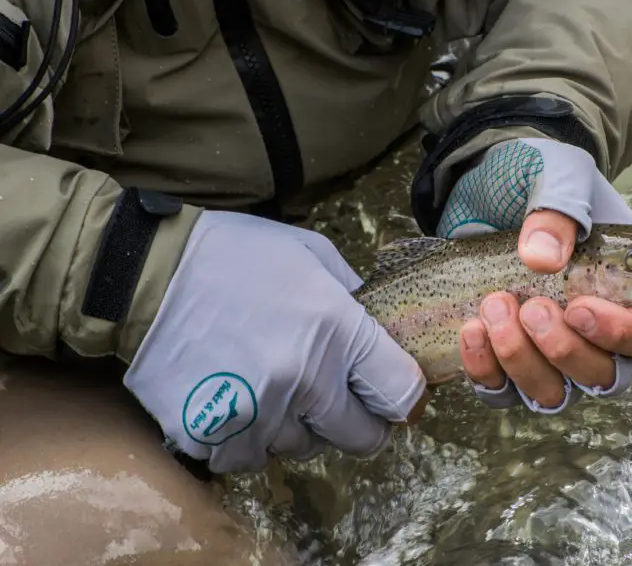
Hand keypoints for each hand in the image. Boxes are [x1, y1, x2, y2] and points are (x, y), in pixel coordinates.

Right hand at [123, 211, 426, 472]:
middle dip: (358, 422)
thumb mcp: (310, 254)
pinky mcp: (211, 435)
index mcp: (338, 330)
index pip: (400, 392)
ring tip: (272, 385)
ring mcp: (257, 412)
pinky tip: (235, 400)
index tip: (391, 394)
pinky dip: (246, 440)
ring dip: (296, 426)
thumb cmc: (234, 255)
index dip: (403, 396)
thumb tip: (380, 328)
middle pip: (362, 438)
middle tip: (338, 401)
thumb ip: (352, 294)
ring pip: (302, 448)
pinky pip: (248, 459)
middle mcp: (305, 379)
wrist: (146, 273)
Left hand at [437, 138, 631, 412]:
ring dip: (521, 360)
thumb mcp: (556, 174)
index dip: (625, 336)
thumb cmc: (540, 178)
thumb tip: (543, 258)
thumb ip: (559, 210)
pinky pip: (500, 391)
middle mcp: (598, 335)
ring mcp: (550, 354)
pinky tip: (471, 329)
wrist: (486, 184)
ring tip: (495, 306)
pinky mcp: (504, 360)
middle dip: (563, 349)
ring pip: (551, 393)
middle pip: (603, 376)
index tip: (580, 308)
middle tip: (531, 305)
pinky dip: (484, 368)